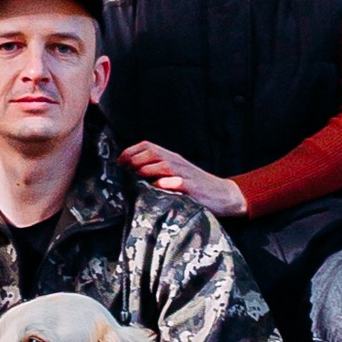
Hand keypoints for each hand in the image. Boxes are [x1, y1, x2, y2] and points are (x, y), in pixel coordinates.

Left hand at [122, 139, 245, 217]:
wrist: (223, 194)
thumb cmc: (194, 186)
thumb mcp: (174, 174)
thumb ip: (155, 171)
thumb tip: (129, 175)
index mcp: (171, 157)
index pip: (147, 146)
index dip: (130, 152)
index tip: (119, 164)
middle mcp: (177, 162)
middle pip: (152, 153)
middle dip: (135, 161)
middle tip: (125, 173)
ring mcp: (185, 174)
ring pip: (163, 165)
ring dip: (147, 170)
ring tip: (137, 178)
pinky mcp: (193, 188)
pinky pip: (178, 182)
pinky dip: (167, 183)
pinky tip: (158, 186)